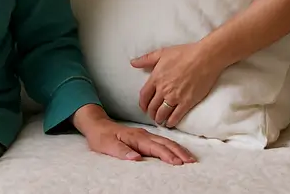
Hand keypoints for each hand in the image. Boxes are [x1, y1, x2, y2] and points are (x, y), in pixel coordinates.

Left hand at [72, 104, 195, 164]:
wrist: (97, 125)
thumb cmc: (101, 137)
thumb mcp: (107, 146)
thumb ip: (122, 152)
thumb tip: (137, 158)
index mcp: (136, 137)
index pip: (156, 147)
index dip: (168, 155)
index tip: (179, 164)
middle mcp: (144, 135)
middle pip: (166, 143)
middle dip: (180, 152)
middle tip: (192, 162)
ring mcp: (145, 135)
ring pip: (166, 141)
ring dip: (179, 149)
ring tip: (190, 158)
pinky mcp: (145, 138)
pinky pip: (162, 142)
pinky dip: (172, 147)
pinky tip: (178, 152)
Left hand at [132, 42, 224, 127]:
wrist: (204, 58)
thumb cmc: (184, 53)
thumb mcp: (162, 53)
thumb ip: (146, 59)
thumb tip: (132, 62)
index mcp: (156, 78)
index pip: (144, 96)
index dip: (142, 104)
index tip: (144, 108)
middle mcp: (163, 90)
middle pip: (152, 106)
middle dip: (150, 113)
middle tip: (152, 116)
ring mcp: (175, 97)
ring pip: (162, 113)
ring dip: (159, 119)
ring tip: (160, 121)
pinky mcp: (187, 102)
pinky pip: (176, 116)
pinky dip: (171, 122)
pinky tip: (170, 124)